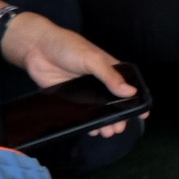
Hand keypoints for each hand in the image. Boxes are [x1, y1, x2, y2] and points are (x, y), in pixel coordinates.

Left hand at [0, 14, 138, 136]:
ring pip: (98, 110)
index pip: (128, 87)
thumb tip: (131, 92)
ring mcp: (84, 91)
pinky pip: (81, 112)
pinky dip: (87, 122)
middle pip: (114, 103)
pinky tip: (90, 129)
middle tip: (119, 128)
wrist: (35, 48)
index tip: (143, 114)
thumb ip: (109, 75)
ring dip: (104, 122)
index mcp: (109, 69)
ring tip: (106, 132)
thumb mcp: (91, 58)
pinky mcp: (69, 98)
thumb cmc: (66, 46)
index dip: (136, 100)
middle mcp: (98, 82)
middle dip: (119, 117)